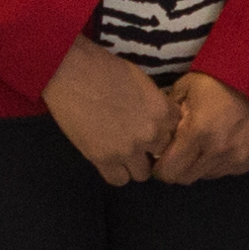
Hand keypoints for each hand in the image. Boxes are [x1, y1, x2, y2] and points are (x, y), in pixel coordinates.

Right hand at [44, 40, 174, 184]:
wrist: (71, 72)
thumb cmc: (105, 69)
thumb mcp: (142, 82)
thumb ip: (155, 105)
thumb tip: (159, 119)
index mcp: (162, 112)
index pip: (176, 134)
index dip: (164, 133)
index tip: (153, 130)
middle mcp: (150, 134)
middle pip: (162, 155)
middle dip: (151, 150)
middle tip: (137, 142)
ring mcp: (128, 150)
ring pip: (142, 174)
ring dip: (135, 164)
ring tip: (122, 153)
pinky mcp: (104, 159)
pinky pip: (118, 180)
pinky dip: (116, 172)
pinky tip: (109, 160)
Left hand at [151, 74, 248, 187]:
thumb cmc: (218, 80)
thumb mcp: (185, 88)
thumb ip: (166, 116)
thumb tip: (154, 136)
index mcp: (197, 133)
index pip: (169, 172)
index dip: (160, 168)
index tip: (161, 158)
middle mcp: (219, 152)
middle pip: (186, 178)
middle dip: (179, 168)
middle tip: (181, 150)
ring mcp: (240, 158)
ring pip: (207, 176)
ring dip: (201, 165)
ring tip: (205, 142)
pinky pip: (228, 171)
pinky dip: (221, 162)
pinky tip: (224, 142)